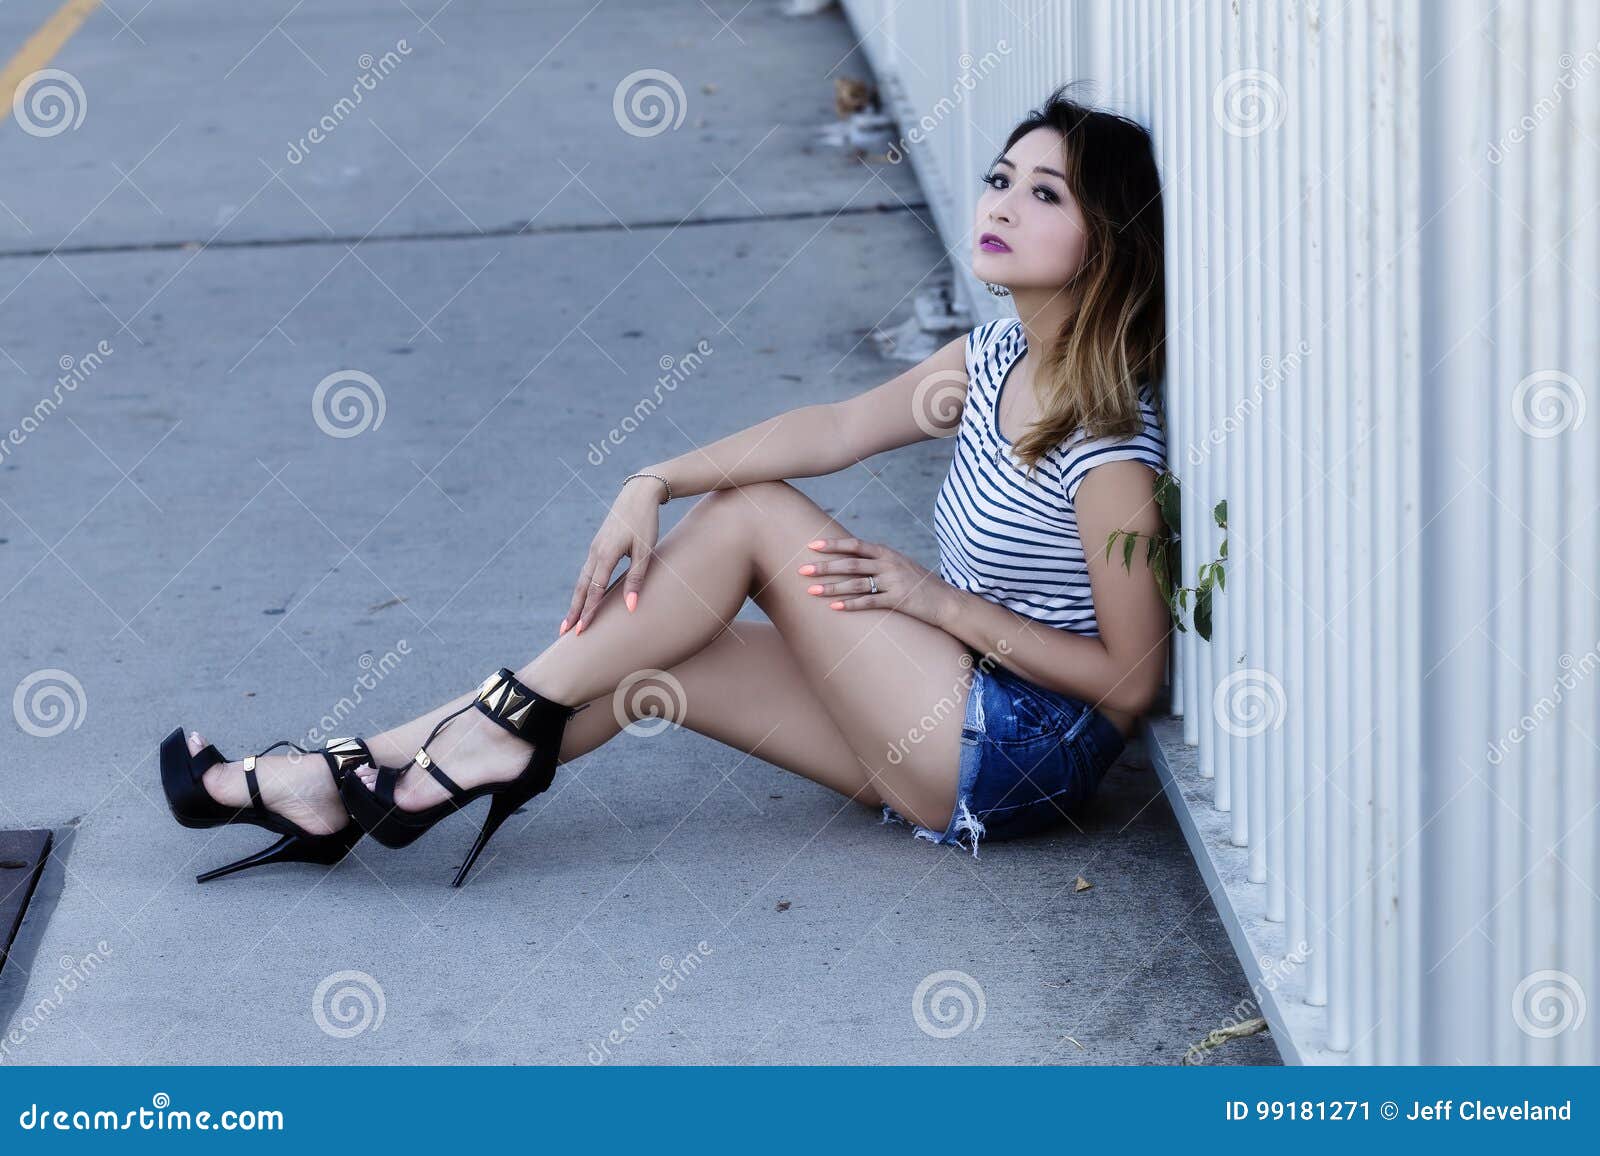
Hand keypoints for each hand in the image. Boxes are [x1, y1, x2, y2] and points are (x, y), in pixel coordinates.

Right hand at [560, 477, 663, 634]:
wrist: (639, 494)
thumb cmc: (646, 522)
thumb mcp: (645, 551)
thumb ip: (636, 579)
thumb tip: (630, 607)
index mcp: (606, 554)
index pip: (595, 590)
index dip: (588, 612)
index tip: (581, 630)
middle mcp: (596, 552)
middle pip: (582, 588)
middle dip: (573, 611)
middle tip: (564, 632)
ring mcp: (595, 548)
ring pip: (583, 580)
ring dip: (576, 600)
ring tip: (570, 619)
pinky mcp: (599, 545)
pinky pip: (588, 571)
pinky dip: (583, 587)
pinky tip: (585, 596)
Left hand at [797, 535, 954, 626]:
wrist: (944, 599)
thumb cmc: (917, 582)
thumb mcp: (898, 563)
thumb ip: (876, 560)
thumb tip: (851, 557)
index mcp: (886, 553)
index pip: (854, 545)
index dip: (832, 545)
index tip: (811, 545)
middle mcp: (888, 564)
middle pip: (850, 564)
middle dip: (824, 567)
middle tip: (801, 569)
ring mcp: (893, 582)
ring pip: (856, 584)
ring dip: (831, 587)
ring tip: (811, 591)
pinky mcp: (897, 600)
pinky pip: (869, 602)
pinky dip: (850, 605)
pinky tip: (834, 608)